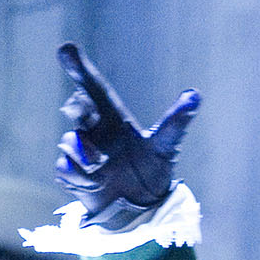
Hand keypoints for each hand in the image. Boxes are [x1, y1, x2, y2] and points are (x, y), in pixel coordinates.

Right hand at [55, 44, 198, 232]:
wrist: (139, 210)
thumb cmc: (152, 172)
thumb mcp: (165, 148)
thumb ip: (175, 123)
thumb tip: (195, 95)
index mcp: (112, 117)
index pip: (93, 87)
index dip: (79, 67)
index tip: (65, 48)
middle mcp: (93, 130)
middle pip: (75, 108)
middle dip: (77, 110)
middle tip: (83, 116)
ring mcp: (80, 151)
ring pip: (70, 141)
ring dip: (86, 155)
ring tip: (105, 168)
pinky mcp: (71, 173)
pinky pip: (65, 167)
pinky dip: (80, 177)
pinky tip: (97, 185)